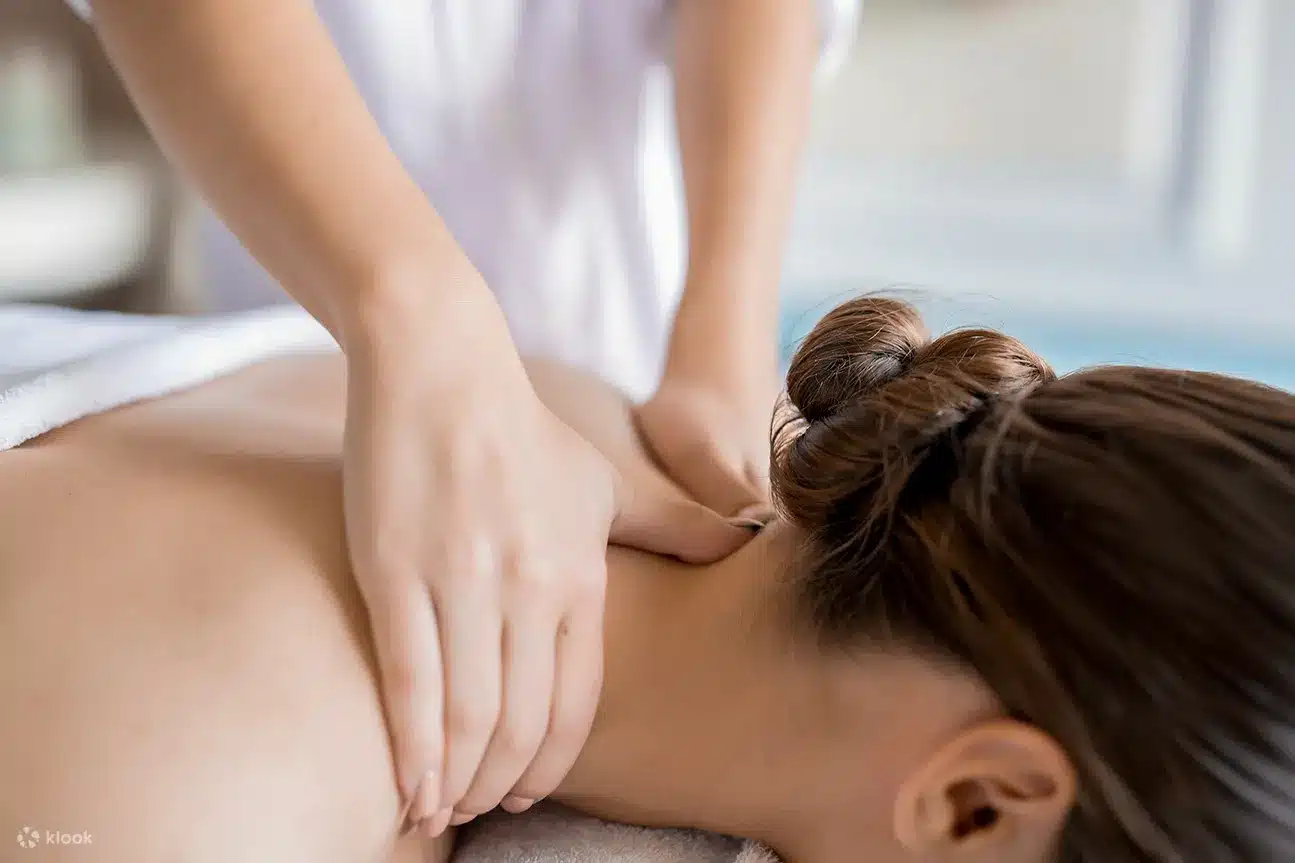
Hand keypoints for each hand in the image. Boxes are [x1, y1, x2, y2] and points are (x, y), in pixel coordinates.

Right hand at [341, 282, 751, 838]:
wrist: (442, 369)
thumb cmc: (522, 430)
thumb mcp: (608, 482)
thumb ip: (675, 524)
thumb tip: (746, 539)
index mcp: (578, 578)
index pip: (575, 703)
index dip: (551, 763)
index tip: (524, 793)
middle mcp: (529, 591)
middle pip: (520, 723)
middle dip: (499, 784)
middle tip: (477, 809)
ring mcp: (461, 584)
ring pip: (467, 715)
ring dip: (455, 781)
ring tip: (437, 809)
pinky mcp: (396, 573)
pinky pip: (409, 682)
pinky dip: (411, 748)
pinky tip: (408, 785)